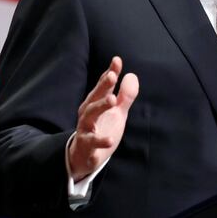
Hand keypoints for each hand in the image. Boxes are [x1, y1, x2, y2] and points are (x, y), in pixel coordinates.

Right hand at [68, 56, 138, 181]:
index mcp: (96, 103)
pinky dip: (100, 141)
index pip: (103, 86)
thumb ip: (125, 95)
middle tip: (113, 76)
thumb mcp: (117, 112)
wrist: (84, 157)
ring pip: (89, 116)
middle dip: (102, 86)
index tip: (117, 60)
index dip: (110, 73)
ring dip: (100, 106)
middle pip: (94, 97)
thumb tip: (132, 75)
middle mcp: (88, 113)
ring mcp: (85, 129)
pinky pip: (91, 143)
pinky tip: (110, 140)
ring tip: (113, 100)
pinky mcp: (86, 146)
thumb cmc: (101, 129)